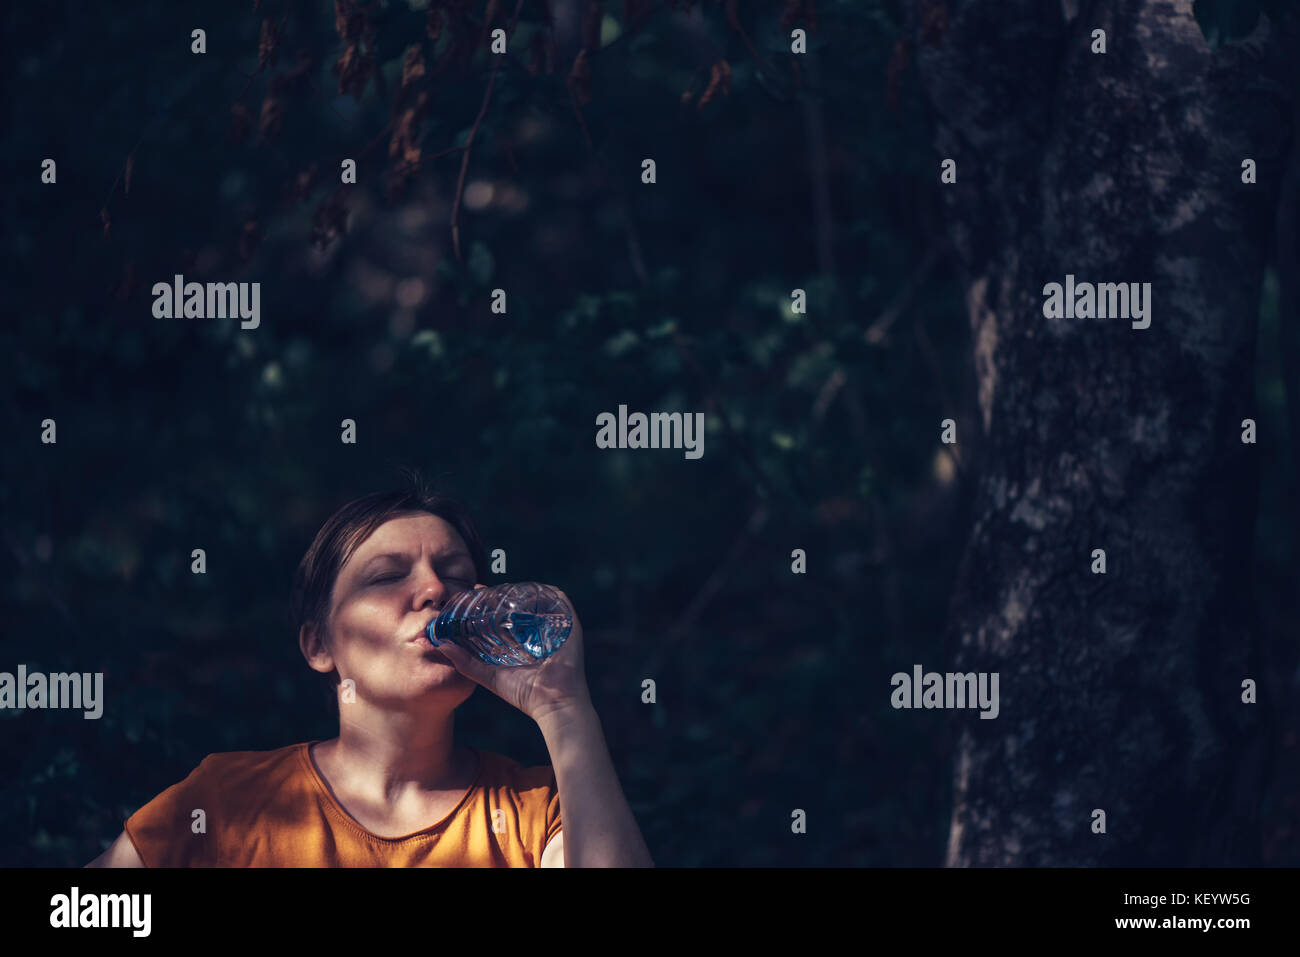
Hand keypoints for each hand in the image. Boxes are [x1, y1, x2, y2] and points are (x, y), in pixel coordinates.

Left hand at [433, 584, 591, 722]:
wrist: (553, 702)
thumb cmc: (524, 693)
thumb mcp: (489, 675)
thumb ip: (465, 662)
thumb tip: (441, 644)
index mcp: (521, 641)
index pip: (504, 614)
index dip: (488, 602)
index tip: (473, 592)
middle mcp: (537, 631)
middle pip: (520, 604)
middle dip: (503, 593)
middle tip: (484, 589)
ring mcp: (554, 626)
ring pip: (537, 598)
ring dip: (522, 590)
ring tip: (504, 587)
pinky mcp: (569, 624)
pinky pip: (559, 599)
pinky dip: (546, 591)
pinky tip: (529, 590)